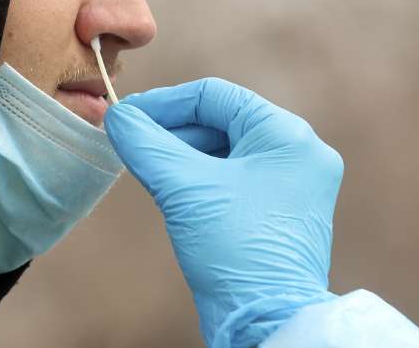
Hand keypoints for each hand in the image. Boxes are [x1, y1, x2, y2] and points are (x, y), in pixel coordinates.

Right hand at [104, 78, 343, 347]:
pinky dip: (199, 177)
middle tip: (132, 143)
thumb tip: (117, 116)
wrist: (266, 321)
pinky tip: (171, 190)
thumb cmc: (234, 250)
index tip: (125, 116)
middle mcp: (300, 154)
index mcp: (288, 136)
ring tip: (147, 168)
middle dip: (172, 131)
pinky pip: (234, 177)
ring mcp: (294, 185)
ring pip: (225, 150)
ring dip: (182, 154)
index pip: (215, 96)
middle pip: (221, 121)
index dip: (164, 103)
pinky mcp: (280, 212)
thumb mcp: (183, 188)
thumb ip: (146, 143)